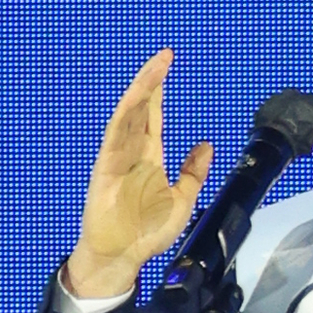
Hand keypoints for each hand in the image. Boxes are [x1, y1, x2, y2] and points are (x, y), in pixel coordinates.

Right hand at [64, 49, 212, 299]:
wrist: (123, 256)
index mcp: (150, 159)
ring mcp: (117, 158)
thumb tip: (206, 146)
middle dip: (151, 82)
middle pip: (140, 109)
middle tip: (164, 56)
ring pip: (129, 116)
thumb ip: (193, 173)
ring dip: (142, 90)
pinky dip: (126, 115)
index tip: (167, 67)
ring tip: (156, 67)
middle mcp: (133, 153)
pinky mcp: (106, 168)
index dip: (159, 93)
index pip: (153, 118)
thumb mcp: (183, 200)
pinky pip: (115, 135)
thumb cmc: (146, 232)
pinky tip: (136, 97)